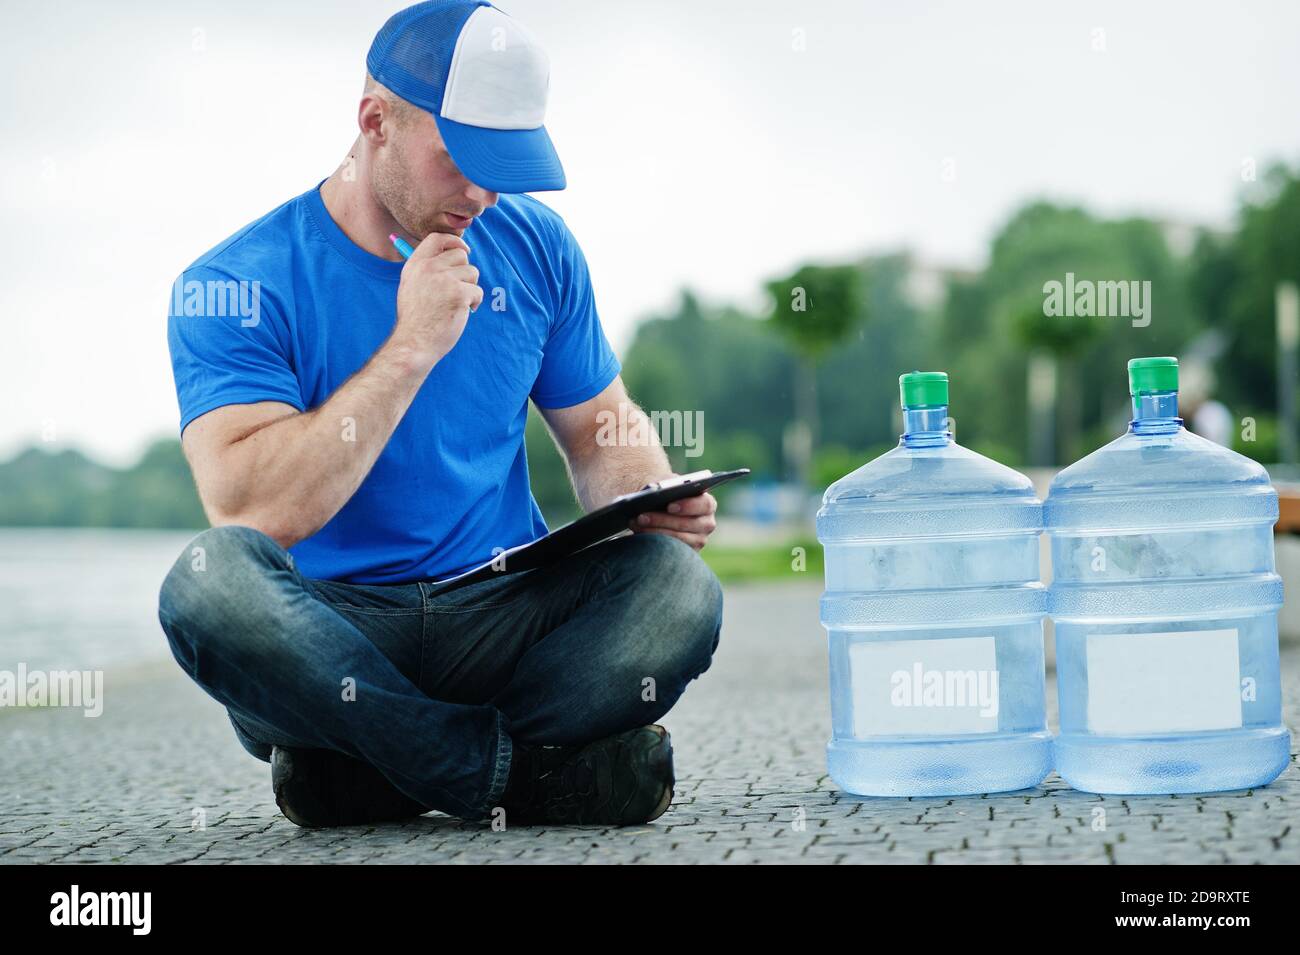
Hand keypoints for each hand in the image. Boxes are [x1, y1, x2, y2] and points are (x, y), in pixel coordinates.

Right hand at [392, 232, 483, 363]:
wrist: (414, 342)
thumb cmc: (416, 319)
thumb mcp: (411, 286)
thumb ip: (427, 269)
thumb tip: (454, 255)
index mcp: (416, 264)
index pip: (437, 238)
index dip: (454, 241)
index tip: (463, 250)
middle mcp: (429, 268)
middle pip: (461, 255)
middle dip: (465, 271)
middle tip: (458, 290)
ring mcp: (445, 280)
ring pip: (472, 272)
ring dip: (470, 288)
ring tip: (458, 303)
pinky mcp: (459, 293)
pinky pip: (478, 291)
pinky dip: (475, 302)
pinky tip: (463, 312)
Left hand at [630, 490, 717, 550]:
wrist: (662, 508)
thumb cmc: (666, 495)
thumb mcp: (667, 487)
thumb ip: (666, 487)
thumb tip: (653, 491)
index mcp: (707, 504)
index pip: (704, 505)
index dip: (688, 505)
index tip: (669, 506)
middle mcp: (707, 524)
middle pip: (687, 524)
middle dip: (662, 520)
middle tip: (641, 516)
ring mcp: (698, 541)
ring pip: (677, 540)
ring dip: (653, 532)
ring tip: (635, 524)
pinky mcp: (687, 553)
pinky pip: (670, 551)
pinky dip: (653, 543)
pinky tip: (637, 536)